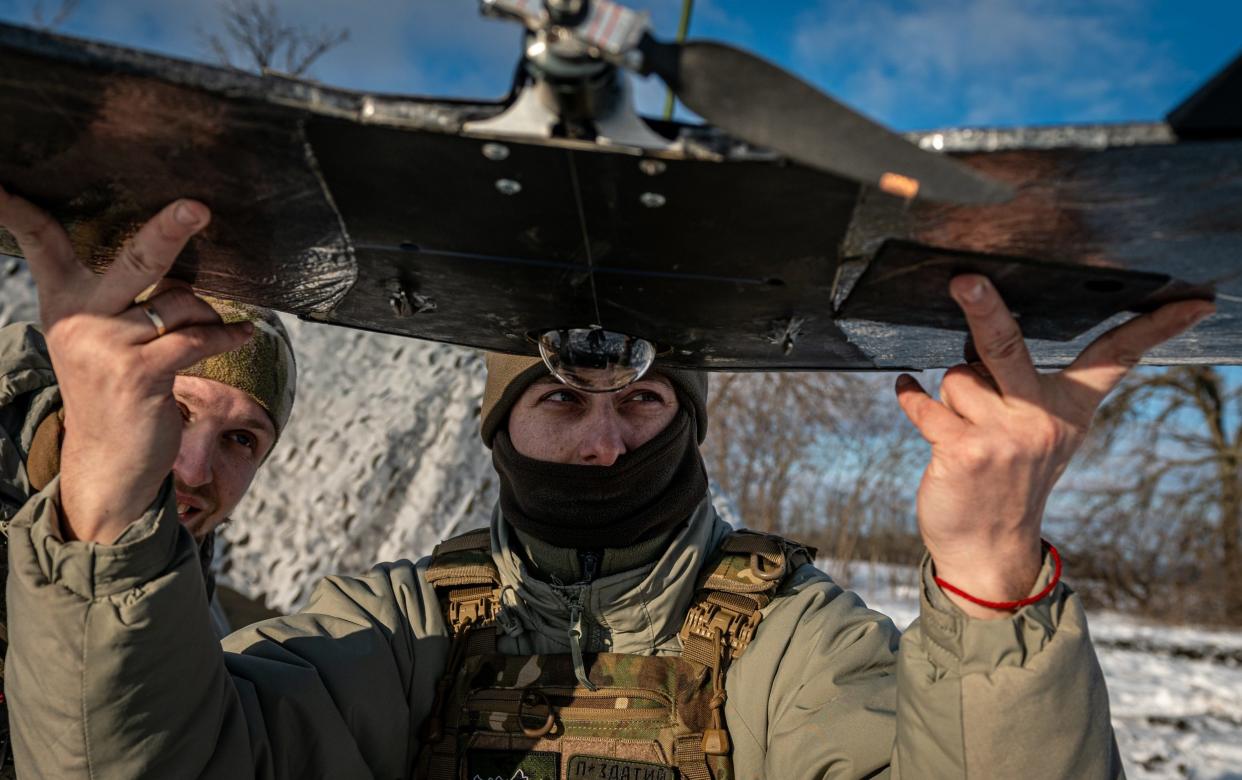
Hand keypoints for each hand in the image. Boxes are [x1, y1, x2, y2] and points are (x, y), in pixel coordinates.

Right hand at [0, 186, 251, 542]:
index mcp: (63, 301)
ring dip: (207, 313)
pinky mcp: (139, 374)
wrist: (110, 463)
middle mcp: (77, 318)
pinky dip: (227, 336)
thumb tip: (172, 252)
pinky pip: (198, 338)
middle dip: (169, 230)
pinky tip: (242, 336)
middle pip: (135, 259)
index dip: (17, 210)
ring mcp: (105, 346)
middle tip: (198, 208)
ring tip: (213, 328)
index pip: (40, 242)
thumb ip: (126, 297)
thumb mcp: (104, 338)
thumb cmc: (116, 389)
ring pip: (182, 302)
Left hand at [896, 274, 1213, 618]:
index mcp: (1069, 408)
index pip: (1116, 358)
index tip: (1194, 304)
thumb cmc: (1007, 479)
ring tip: (963, 427)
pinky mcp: (964, 451)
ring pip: (955, 376)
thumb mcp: (1040, 435)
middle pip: (1008, 346)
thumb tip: (986, 332)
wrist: (988, 549)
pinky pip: (924, 403)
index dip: (1155, 329)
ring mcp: (1003, 435)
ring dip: (950, 394)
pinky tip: (909, 390)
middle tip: (966, 279)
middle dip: (985, 308)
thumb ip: (1025, 387)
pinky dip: (911, 395)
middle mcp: (1042, 418)